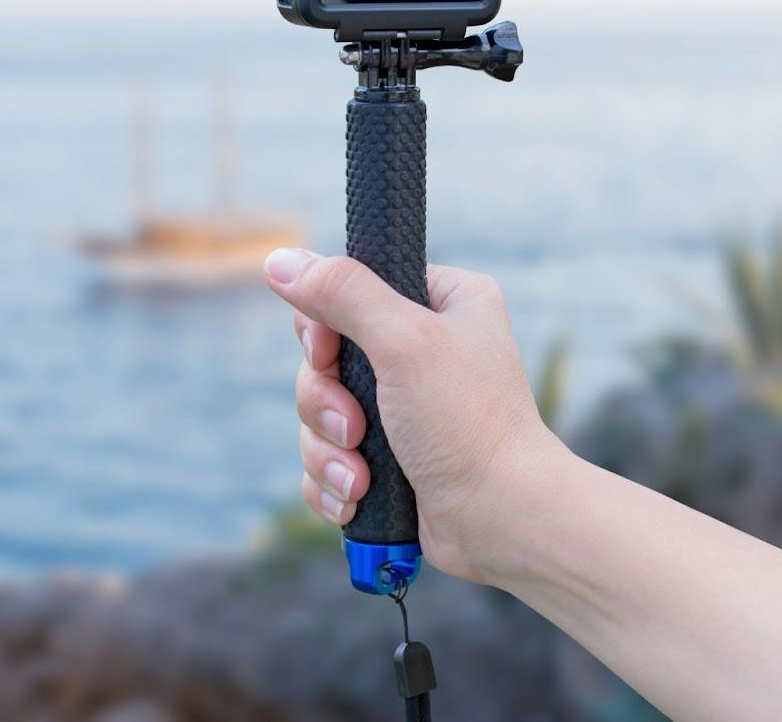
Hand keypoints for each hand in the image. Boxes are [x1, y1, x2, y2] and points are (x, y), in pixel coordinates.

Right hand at [263, 248, 563, 583]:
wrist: (503, 521)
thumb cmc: (468, 424)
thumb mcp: (404, 341)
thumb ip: (342, 294)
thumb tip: (279, 260)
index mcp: (441, 302)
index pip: (349, 289)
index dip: (323, 328)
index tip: (328, 356)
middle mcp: (423, 349)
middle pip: (323, 358)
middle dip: (325, 403)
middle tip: (353, 428)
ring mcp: (404, 408)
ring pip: (319, 414)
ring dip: (328, 451)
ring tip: (358, 479)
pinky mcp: (389, 459)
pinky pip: (327, 459)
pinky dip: (333, 482)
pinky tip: (355, 500)